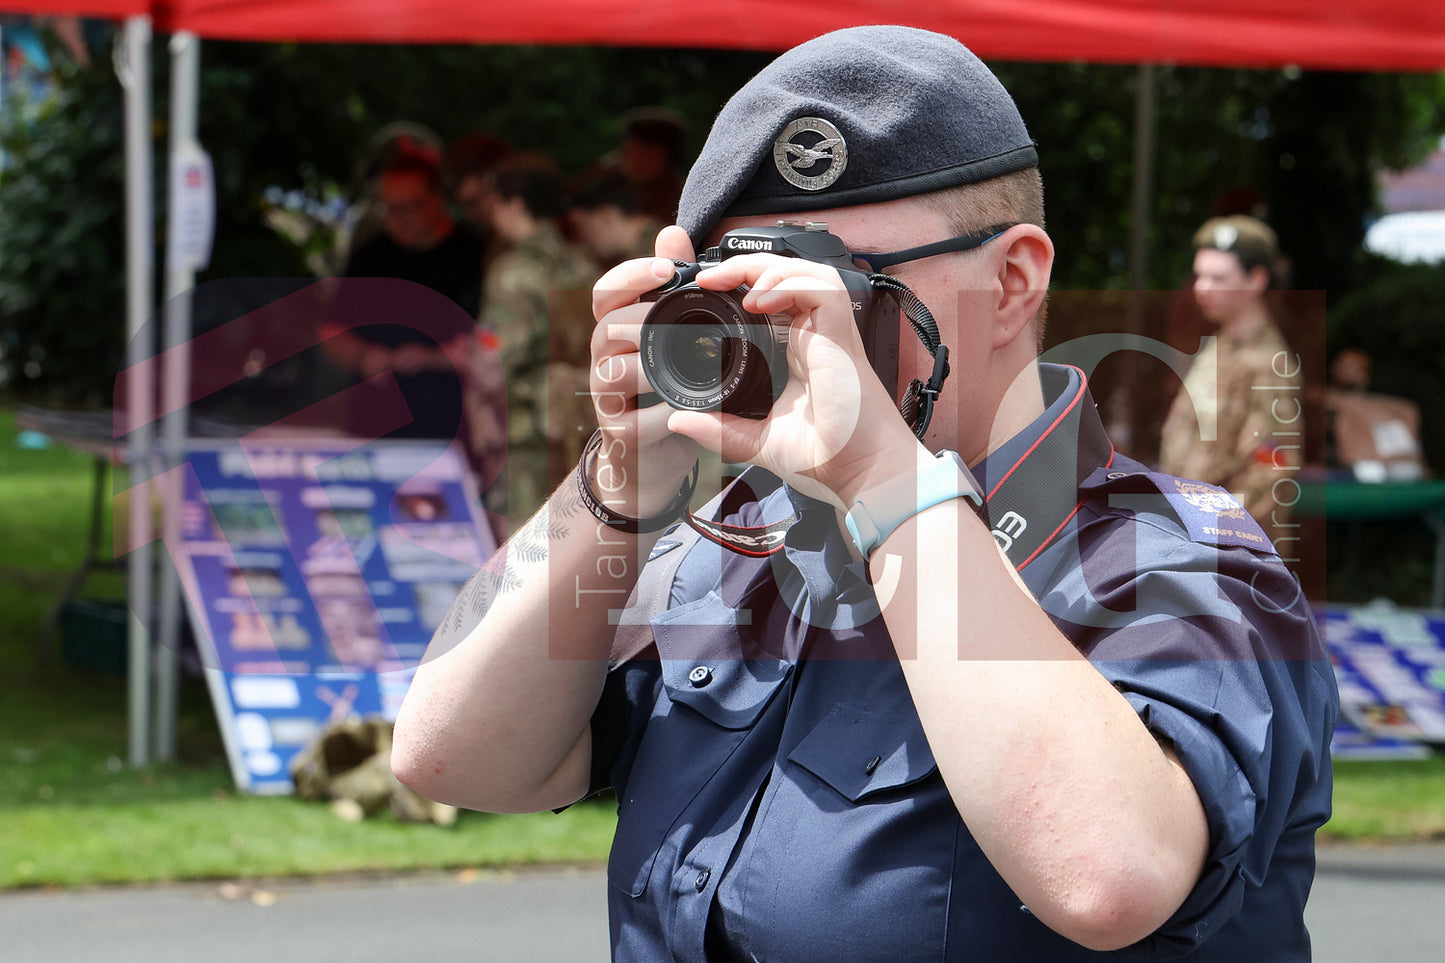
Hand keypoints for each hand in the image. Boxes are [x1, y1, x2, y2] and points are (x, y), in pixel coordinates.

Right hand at [586, 226, 702, 518]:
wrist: (660, 450)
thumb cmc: (668, 380)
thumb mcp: (673, 330)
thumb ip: (672, 284)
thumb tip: (672, 232)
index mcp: (615, 327)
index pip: (605, 292)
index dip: (632, 275)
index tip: (668, 269)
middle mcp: (603, 358)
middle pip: (608, 328)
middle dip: (644, 319)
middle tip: (685, 320)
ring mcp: (607, 397)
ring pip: (613, 372)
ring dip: (649, 365)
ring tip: (685, 364)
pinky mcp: (621, 434)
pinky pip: (635, 420)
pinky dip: (662, 412)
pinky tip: (686, 406)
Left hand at [665, 254, 923, 508]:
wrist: (862, 473)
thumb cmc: (826, 457)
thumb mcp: (756, 440)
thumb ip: (719, 429)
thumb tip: (678, 421)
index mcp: (797, 351)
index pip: (773, 298)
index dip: (742, 283)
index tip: (706, 292)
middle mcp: (815, 336)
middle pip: (786, 275)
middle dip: (745, 266)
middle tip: (706, 279)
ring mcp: (830, 333)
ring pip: (804, 272)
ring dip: (766, 269)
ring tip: (731, 284)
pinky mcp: (842, 336)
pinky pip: (821, 289)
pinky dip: (789, 285)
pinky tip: (760, 301)